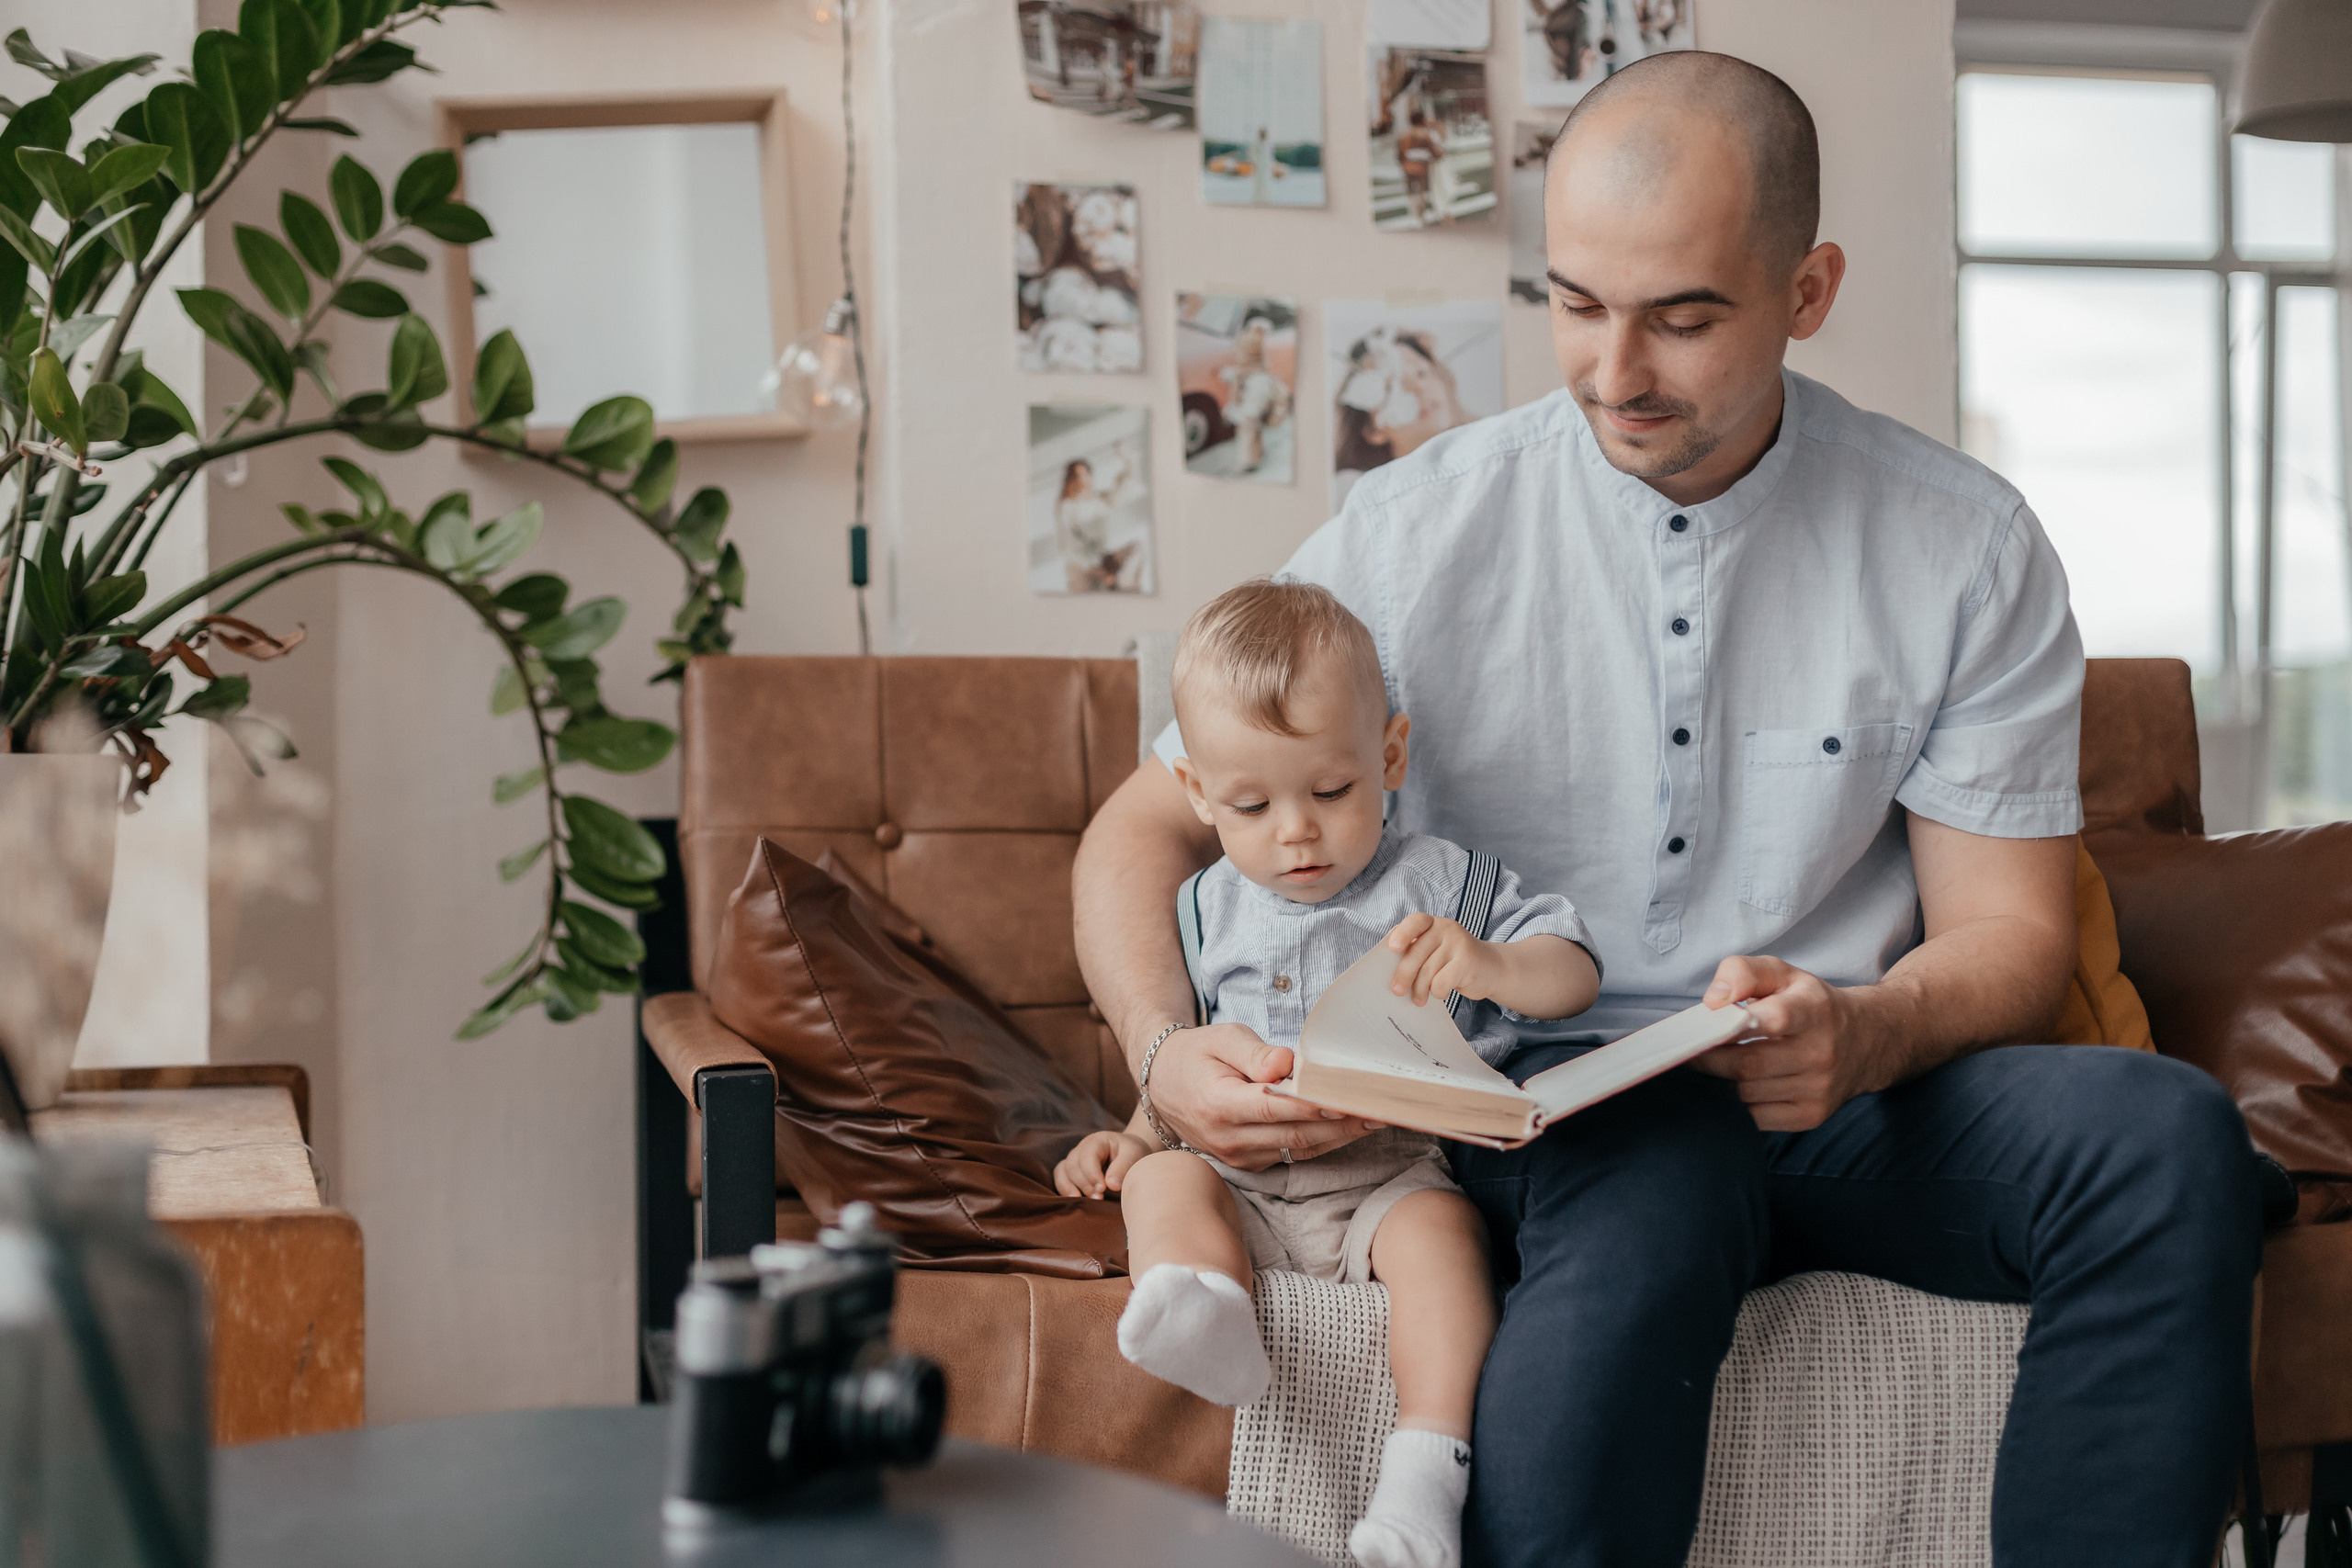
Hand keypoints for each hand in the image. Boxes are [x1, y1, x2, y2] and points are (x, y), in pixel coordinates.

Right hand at [1053, 1130, 1153, 1198]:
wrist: (1130, 1155)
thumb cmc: (1132, 1153)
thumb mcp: (1134, 1154)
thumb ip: (1124, 1167)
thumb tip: (1111, 1185)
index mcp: (1097, 1140)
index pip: (1087, 1155)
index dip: (1092, 1173)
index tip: (1103, 1189)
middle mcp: (1081, 1148)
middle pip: (1072, 1164)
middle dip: (1084, 1183)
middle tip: (1099, 1198)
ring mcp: (1074, 1159)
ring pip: (1062, 1171)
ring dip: (1071, 1188)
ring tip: (1083, 1201)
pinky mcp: (1071, 1171)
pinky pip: (1060, 1178)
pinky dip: (1064, 1190)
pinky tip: (1076, 1201)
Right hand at [1145, 1020, 1380, 1172]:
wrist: (1164, 1085)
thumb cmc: (1197, 1055)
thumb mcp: (1221, 1038)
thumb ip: (1255, 1053)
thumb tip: (1287, 1065)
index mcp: (1218, 1103)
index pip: (1272, 1106)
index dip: (1312, 1105)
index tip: (1348, 1099)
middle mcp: (1227, 1137)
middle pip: (1294, 1134)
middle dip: (1341, 1124)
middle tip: (1381, 1110)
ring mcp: (1238, 1156)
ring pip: (1299, 1149)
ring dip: (1341, 1137)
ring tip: (1377, 1119)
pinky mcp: (1250, 1164)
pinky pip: (1293, 1155)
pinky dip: (1324, 1142)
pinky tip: (1351, 1129)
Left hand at [1385, 913, 1490, 1005]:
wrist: (1491, 968)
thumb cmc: (1452, 962)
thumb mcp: (1434, 950)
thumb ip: (1415, 952)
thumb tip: (1389, 973)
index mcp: (1432, 923)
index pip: (1415, 921)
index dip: (1403, 933)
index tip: (1393, 948)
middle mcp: (1446, 928)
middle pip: (1416, 952)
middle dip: (1404, 974)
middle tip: (1397, 991)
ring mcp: (1458, 943)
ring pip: (1427, 971)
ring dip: (1420, 990)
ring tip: (1419, 999)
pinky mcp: (1467, 962)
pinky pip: (1441, 982)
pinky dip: (1438, 992)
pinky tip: (1441, 993)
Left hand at [1687, 955, 1895, 1131]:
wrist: (1866, 1041)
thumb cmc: (1811, 1004)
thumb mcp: (1783, 974)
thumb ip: (1743, 973)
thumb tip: (1713, 1002)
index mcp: (1813, 1010)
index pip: (1775, 1018)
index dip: (1732, 1023)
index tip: (1706, 1023)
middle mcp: (1821, 1052)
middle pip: (1747, 1064)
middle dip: (1710, 1058)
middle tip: (1691, 1049)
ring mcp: (1818, 1089)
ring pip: (1746, 1093)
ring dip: (1719, 1081)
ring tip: (1715, 1064)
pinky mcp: (1812, 1116)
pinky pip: (1756, 1118)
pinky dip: (1736, 1105)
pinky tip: (1735, 1085)